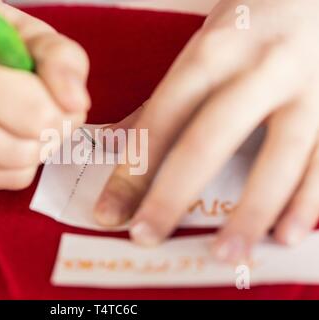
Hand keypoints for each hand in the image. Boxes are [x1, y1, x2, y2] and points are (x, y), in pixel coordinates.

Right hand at [0, 1, 89, 191]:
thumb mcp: (32, 32)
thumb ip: (63, 61)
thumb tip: (76, 104)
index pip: (33, 115)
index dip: (64, 112)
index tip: (64, 100)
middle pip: (23, 153)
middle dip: (51, 136)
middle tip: (50, 114)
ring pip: (13, 175)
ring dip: (34, 152)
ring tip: (25, 123)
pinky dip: (10, 166)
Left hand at [94, 0, 318, 263]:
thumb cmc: (250, 29)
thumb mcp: (203, 50)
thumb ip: (164, 100)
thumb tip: (114, 143)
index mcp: (212, 53)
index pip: (161, 120)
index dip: (132, 170)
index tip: (108, 213)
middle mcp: (259, 68)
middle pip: (209, 139)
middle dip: (173, 194)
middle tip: (146, 237)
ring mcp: (308, 88)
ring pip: (280, 157)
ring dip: (250, 213)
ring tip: (223, 255)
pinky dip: (309, 201)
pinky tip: (287, 235)